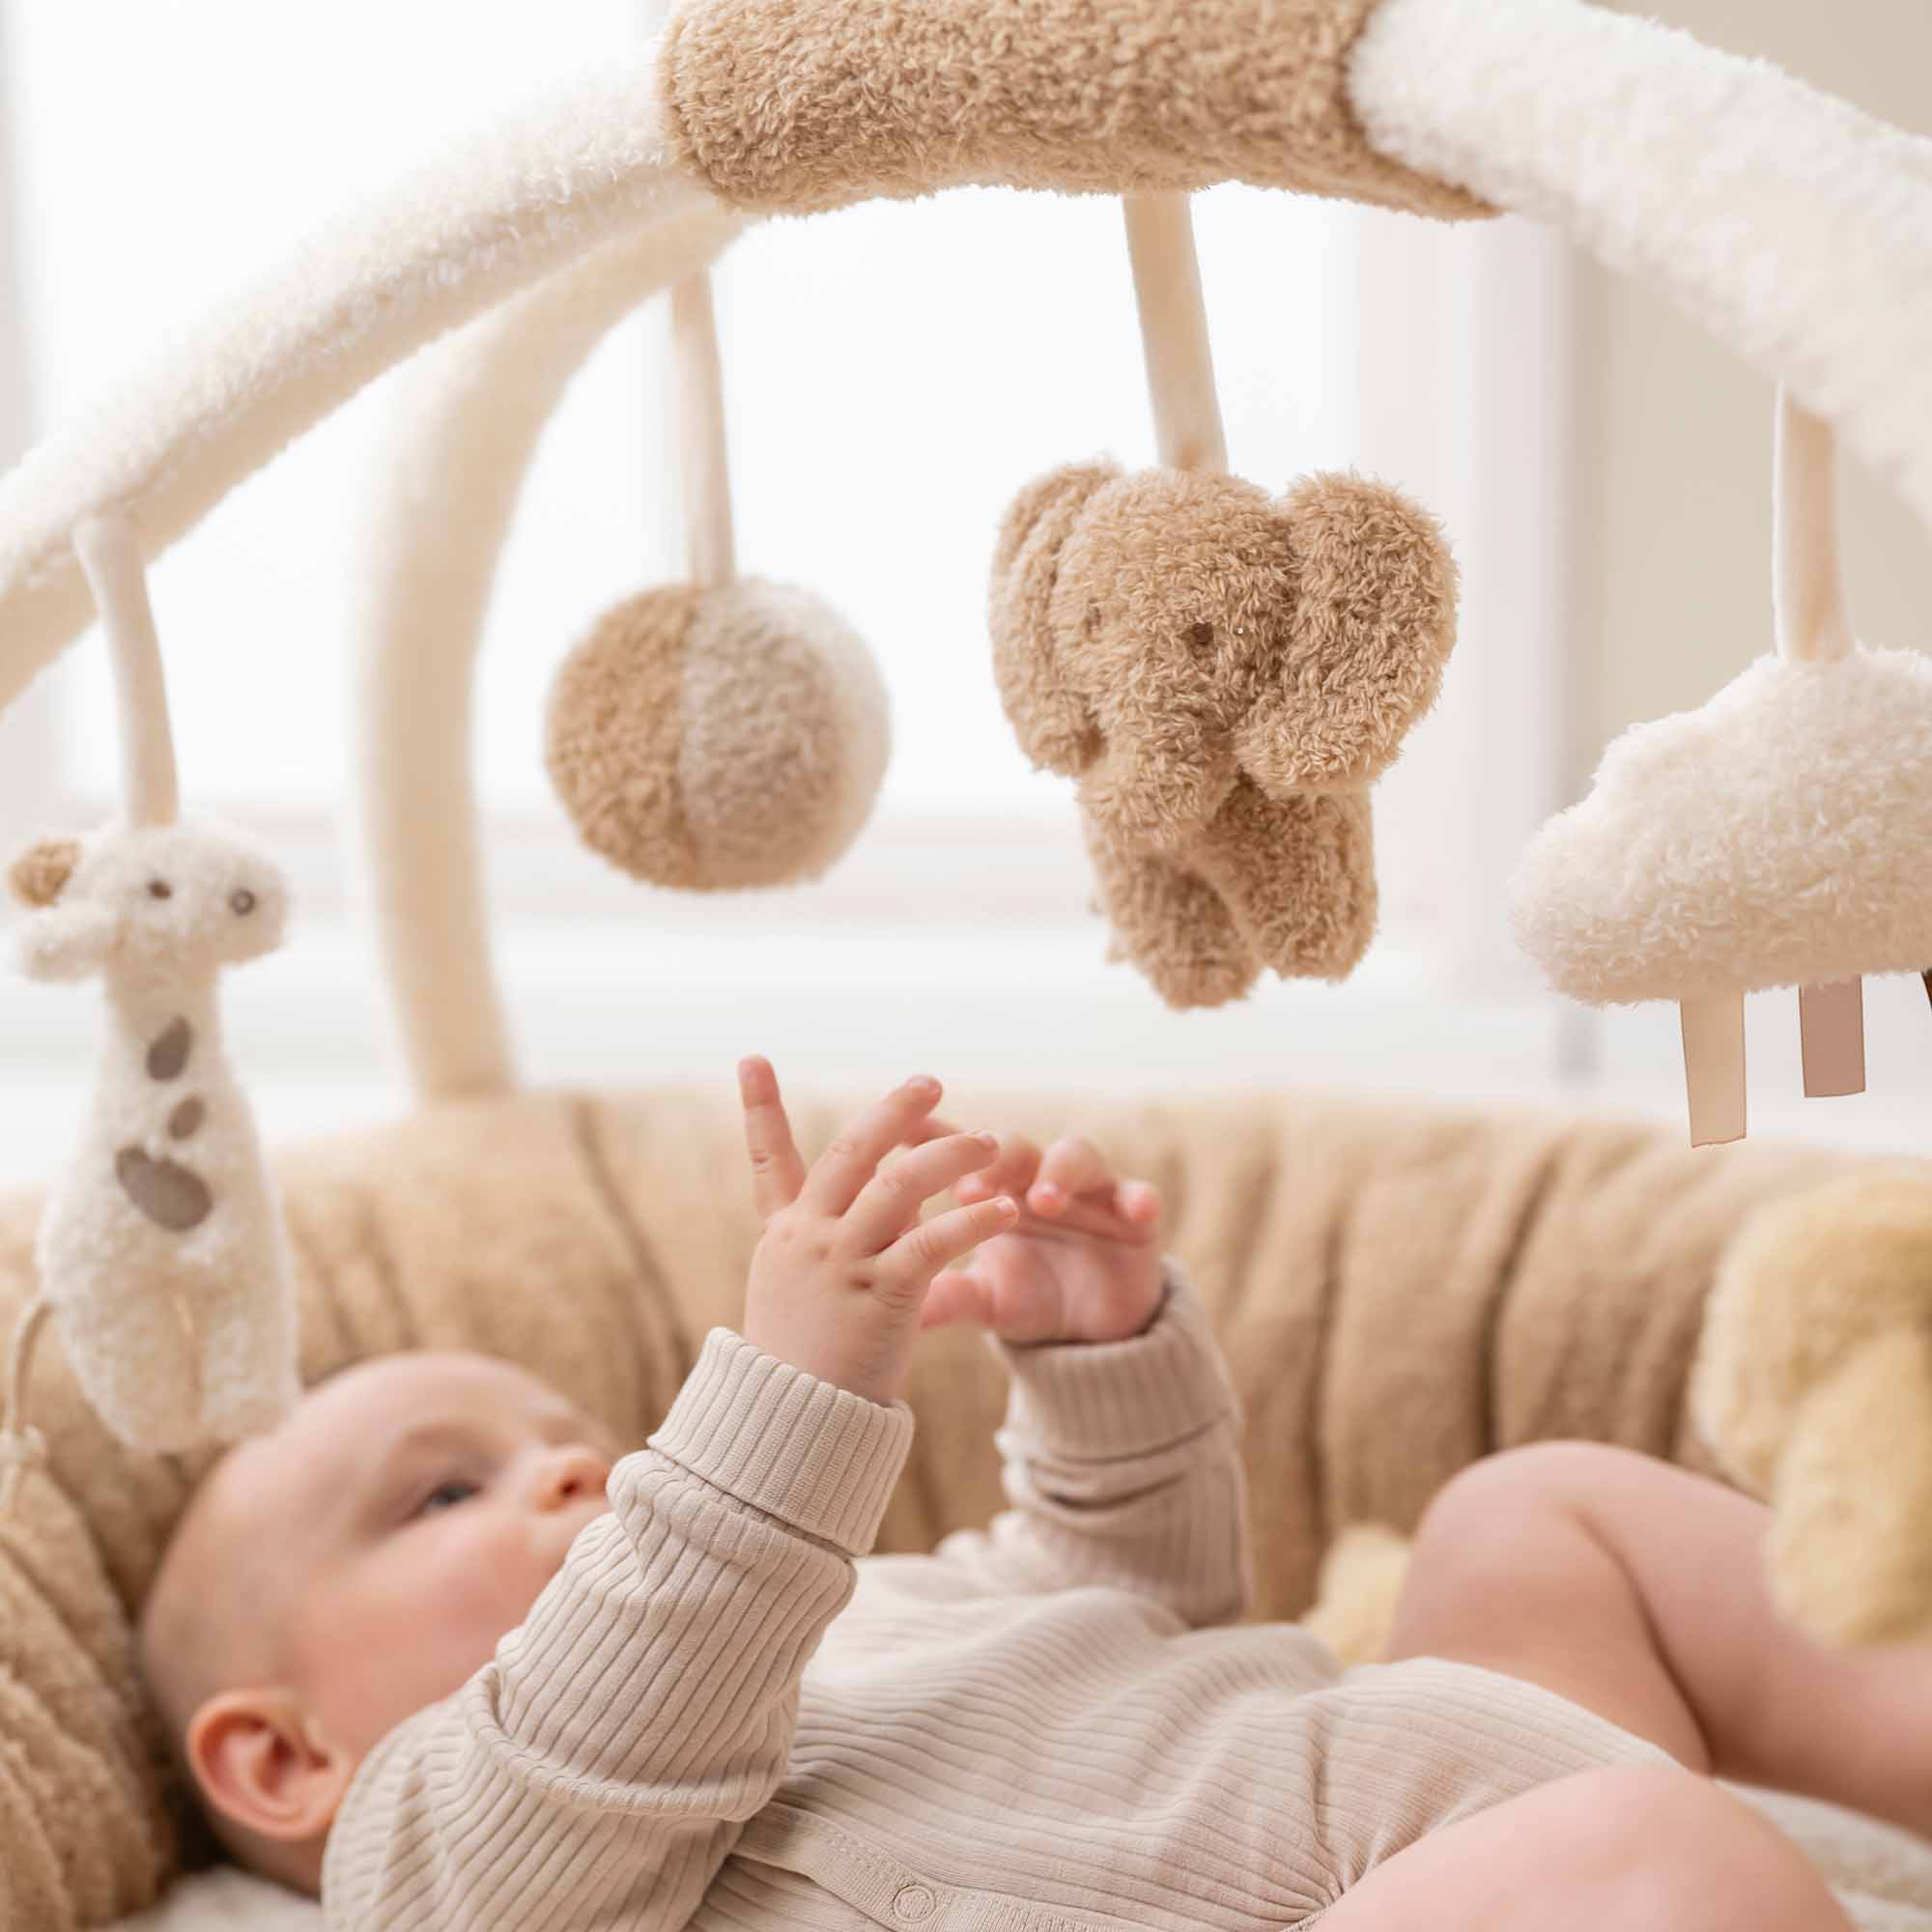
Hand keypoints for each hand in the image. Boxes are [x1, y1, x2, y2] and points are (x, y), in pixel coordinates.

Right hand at [736, 1058, 1017, 1405]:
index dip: (759, 1107)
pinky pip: (933, 1242)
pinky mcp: (881, 1295)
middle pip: (851, 1153)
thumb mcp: (798, 1293)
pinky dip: (972, 1221)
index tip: (752, 1056)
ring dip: (950, 1157)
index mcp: (784, 1235)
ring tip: (992, 1144)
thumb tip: (883, 1197)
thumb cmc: (801, 1367)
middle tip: (929, 1082)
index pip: (768, 1160)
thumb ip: (834, 1240)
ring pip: (899, 1185)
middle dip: (892, 1112)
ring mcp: (842, 1262)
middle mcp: (808, 1238)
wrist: (788, 1430)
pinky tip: (1005, 1210)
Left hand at [912, 1122, 1163, 1344]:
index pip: (960, 1155)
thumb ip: (950, 1297)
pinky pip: (1140, 1197)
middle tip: (971, 1189)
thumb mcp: (987, 1302)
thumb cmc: (1031, 1299)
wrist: (1095, 1332)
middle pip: (1015, 1148)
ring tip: (1043, 1200)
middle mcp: (1039, 1179)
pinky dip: (1139, 1198)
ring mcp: (1089, 1193)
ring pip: (1076, 1157)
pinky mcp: (1134, 1217)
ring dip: (1060, 1172)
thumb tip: (898, 1314)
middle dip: (994, 1159)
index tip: (902, 1127)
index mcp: (996, 1191)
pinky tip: (1137, 1208)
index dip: (934, 1136)